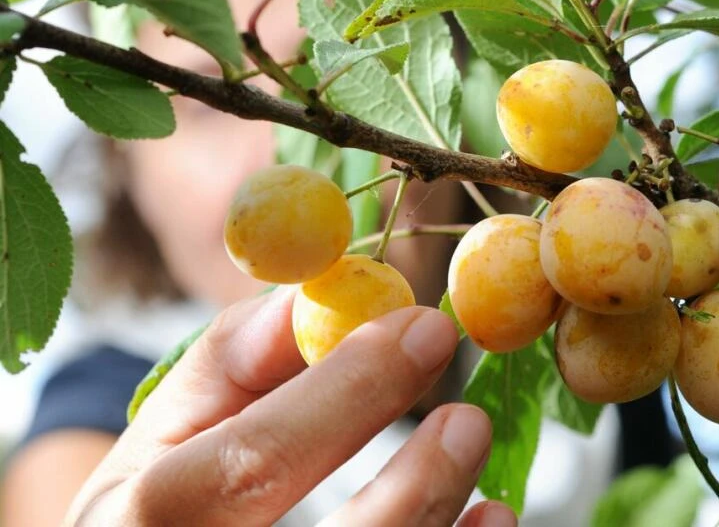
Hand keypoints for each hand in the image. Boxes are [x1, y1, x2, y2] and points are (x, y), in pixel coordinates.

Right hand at [65, 287, 516, 525]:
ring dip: (436, 512)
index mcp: (148, 519)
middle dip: (413, 484)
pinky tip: (487, 516)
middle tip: (467, 415)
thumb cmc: (162, 495)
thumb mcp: (170, 428)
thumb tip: (309, 297)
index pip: (254, 461)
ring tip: (469, 437)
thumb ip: (230, 361)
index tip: (423, 327)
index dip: (349, 392)